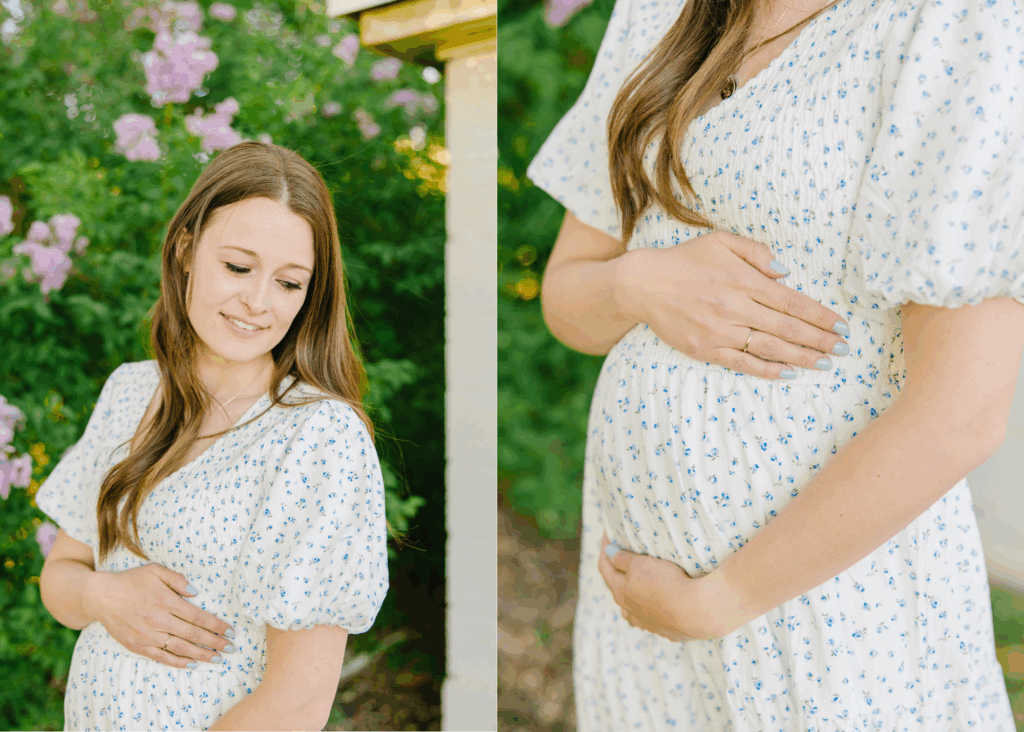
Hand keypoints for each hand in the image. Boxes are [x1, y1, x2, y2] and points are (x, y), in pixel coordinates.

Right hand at [82, 563, 235, 668]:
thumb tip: (196, 593)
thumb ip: (178, 580)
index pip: (199, 617)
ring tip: (218, 659)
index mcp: (167, 601)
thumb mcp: (155, 571)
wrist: (100, 596)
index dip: (217, 626)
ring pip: (181, 648)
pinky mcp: (138, 645)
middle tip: (232, 648)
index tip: (231, 631)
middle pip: (194, 635)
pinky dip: (178, 662)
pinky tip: (192, 664)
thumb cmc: (131, 581)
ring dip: (201, 655)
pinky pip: (161, 657)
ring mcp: (148, 635)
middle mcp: (159, 620)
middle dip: (216, 642)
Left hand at [598, 534, 739, 641]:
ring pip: (634, 609)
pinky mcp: (669, 631)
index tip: (608, 534)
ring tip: (636, 585)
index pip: (605, 568)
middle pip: (618, 589)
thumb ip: (622, 559)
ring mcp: (649, 623)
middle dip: (617, 571)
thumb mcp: (640, 565)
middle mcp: (631, 611)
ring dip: (632, 595)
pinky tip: (660, 605)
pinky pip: (655, 618)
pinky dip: (653, 608)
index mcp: (620, 592)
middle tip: (620, 556)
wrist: (697, 611)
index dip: (605, 549)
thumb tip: (608, 554)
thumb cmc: (665, 584)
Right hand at [614, 230, 850, 378]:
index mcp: (742, 280)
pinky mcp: (705, 349)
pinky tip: (788, 373)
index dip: (819, 316)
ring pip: (769, 347)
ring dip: (801, 358)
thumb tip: (784, 272)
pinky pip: (742, 363)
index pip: (791, 301)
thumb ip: (756, 252)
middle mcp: (735, 307)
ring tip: (826, 364)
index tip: (841, 325)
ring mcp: (720, 331)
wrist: (644, 284)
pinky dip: (767, 369)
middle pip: (787, 327)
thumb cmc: (685, 260)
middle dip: (819, 340)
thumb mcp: (720, 241)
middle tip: (844, 350)